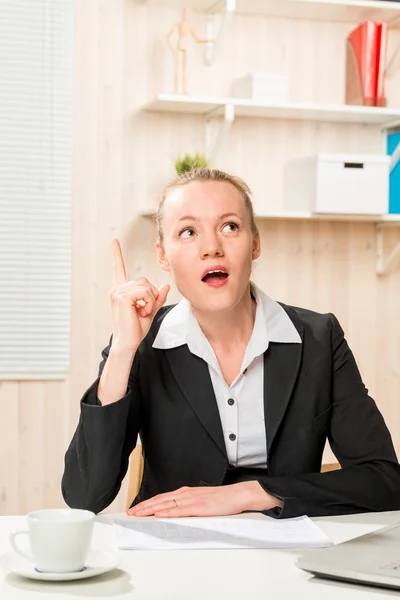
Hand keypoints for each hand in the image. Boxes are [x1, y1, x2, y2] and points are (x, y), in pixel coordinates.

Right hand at [110, 239, 169, 351]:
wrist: (127, 343)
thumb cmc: (136, 329)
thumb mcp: (150, 311)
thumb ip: (157, 298)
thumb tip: (166, 286)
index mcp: (120, 290)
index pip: (119, 269)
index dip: (117, 254)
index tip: (114, 241)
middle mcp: (117, 288)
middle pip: (145, 280)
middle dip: (151, 296)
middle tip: (144, 311)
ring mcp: (118, 291)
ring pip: (146, 286)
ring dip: (150, 300)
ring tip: (141, 313)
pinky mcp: (122, 296)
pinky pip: (145, 292)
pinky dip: (148, 302)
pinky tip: (141, 312)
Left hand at [127, 482, 281, 517]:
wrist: (239, 495)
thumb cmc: (222, 500)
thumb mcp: (202, 501)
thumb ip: (188, 506)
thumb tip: (175, 513)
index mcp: (186, 493)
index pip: (162, 498)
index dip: (147, 503)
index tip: (136, 509)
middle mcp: (186, 494)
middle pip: (160, 500)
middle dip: (143, 506)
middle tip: (130, 513)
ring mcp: (192, 500)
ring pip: (166, 504)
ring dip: (150, 509)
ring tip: (138, 514)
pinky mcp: (199, 507)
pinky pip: (180, 510)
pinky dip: (167, 512)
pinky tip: (159, 514)